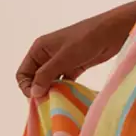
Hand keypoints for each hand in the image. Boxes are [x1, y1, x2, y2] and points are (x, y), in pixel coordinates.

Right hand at [16, 3, 135, 99]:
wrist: (112, 32)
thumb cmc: (86, 39)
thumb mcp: (64, 57)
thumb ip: (47, 74)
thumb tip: (33, 93)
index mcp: (39, 49)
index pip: (23, 73)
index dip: (27, 87)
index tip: (37, 98)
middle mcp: (47, 55)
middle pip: (36, 79)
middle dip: (39, 91)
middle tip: (48, 104)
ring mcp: (61, 61)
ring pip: (50, 81)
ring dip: (52, 92)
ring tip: (58, 103)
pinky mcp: (75, 66)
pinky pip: (64, 82)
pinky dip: (65, 89)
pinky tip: (69, 98)